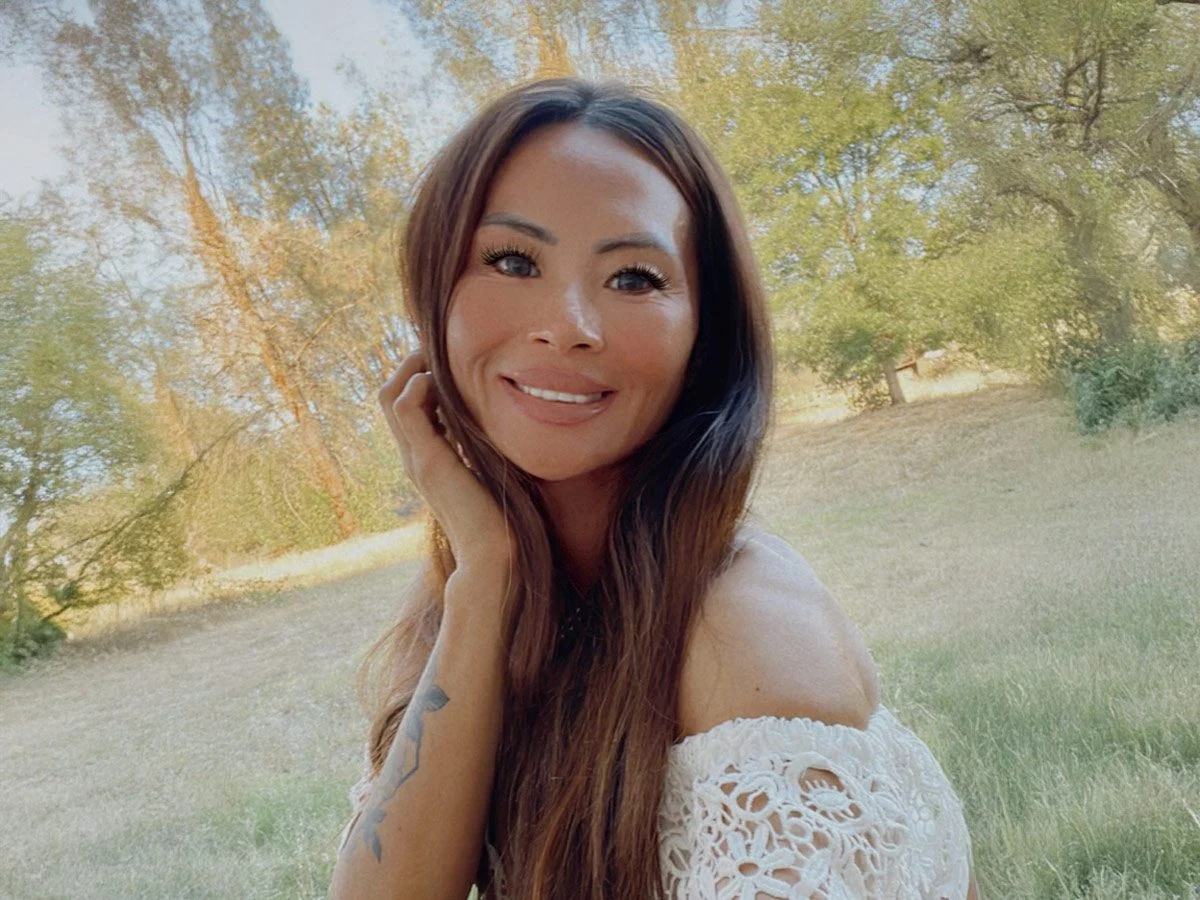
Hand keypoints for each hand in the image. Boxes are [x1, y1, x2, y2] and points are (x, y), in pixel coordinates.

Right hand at [379, 349, 513, 574]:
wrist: (492, 553)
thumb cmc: (500, 516)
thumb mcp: (490, 469)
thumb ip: (484, 447)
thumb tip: (502, 421)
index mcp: (427, 455)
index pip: (405, 403)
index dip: (420, 374)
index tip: (449, 359)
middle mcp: (415, 454)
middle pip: (390, 394)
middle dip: (412, 363)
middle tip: (442, 349)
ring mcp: (416, 457)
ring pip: (391, 396)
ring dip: (412, 367)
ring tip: (438, 356)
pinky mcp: (427, 461)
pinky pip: (405, 409)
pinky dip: (417, 386)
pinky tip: (441, 382)